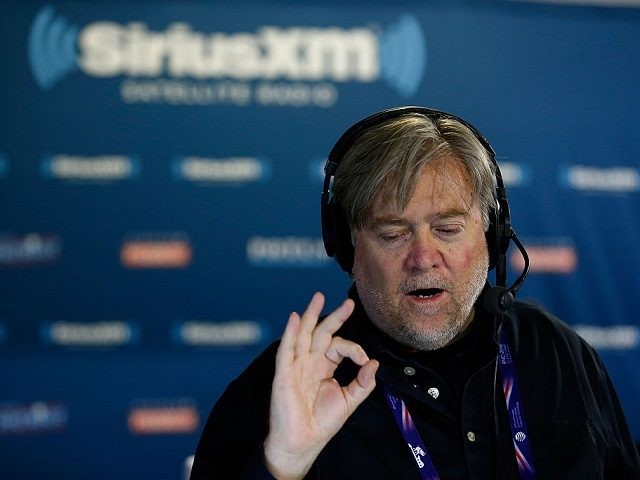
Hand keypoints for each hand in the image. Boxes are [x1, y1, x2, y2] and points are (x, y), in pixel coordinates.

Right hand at [263, 292, 378, 479]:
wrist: (303, 442)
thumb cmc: (322, 423)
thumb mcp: (349, 401)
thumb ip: (362, 383)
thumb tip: (374, 363)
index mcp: (324, 366)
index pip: (338, 346)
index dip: (354, 348)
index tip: (364, 360)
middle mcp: (309, 362)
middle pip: (321, 332)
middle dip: (334, 316)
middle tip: (348, 303)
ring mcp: (296, 366)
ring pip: (303, 335)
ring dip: (310, 315)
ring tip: (318, 297)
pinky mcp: (284, 374)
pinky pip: (287, 350)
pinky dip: (290, 333)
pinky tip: (295, 318)